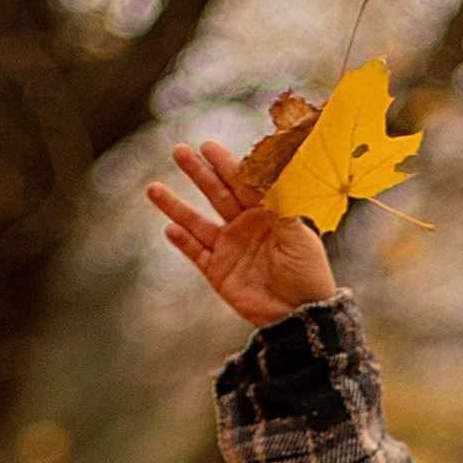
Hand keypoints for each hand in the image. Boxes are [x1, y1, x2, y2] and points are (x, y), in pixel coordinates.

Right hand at [145, 142, 336, 325]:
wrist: (301, 316)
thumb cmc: (308, 275)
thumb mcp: (299, 240)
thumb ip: (281, 210)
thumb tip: (271, 179)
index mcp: (267, 214)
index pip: (242, 183)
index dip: (225, 165)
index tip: (208, 147)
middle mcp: (244, 226)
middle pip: (217, 194)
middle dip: (198, 173)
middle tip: (179, 151)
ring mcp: (229, 248)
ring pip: (197, 222)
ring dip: (176, 206)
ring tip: (154, 188)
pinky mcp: (218, 273)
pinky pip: (196, 253)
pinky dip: (183, 242)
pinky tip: (170, 229)